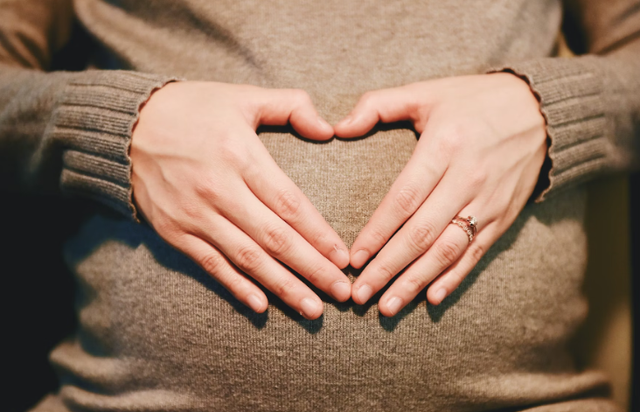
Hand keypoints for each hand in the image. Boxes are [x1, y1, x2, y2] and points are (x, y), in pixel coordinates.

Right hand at [131, 82, 350, 319]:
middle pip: (274, 238)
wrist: (126, 125)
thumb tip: (329, 129)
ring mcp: (194, 215)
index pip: (289, 204)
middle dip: (312, 269)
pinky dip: (236, 287)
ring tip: (313, 308)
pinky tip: (262, 306)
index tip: (344, 258)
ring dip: (283, 287)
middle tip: (341, 293)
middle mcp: (218, 189)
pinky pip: (211, 265)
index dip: (319, 235)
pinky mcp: (174, 231)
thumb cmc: (193, 109)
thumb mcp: (243, 96)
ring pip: (247, 259)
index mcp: (240, 155)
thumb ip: (291, 106)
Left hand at [334, 73, 546, 315]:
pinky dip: (454, 278)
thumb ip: (378, 105)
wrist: (540, 111)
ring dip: (416, 282)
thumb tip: (337, 128)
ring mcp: (488, 201)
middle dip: (388, 267)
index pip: (404, 198)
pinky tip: (431, 298)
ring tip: (387, 307)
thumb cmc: (473, 101)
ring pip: (447, 250)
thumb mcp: (426, 91)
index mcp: (444, 147)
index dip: (377, 232)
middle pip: (422, 233)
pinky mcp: (503, 216)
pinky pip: (476, 253)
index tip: (353, 258)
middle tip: (360, 294)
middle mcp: (467, 178)